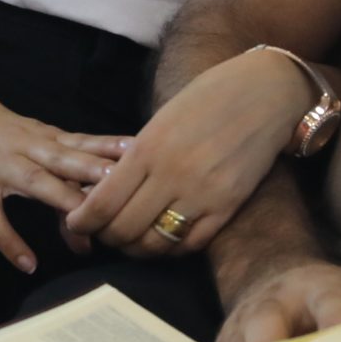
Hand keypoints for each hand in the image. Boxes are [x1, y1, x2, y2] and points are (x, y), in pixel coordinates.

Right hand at [0, 83, 122, 273]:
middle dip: (96, 175)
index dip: (111, 155)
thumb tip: (109, 187)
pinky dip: (9, 241)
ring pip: (37, 182)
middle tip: (127, 195)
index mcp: (45, 135)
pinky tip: (28, 263)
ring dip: (64, 200)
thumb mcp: (35, 134)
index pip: (83, 145)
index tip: (147, 165)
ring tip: (89, 225)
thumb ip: (68, 156)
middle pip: (66, 160)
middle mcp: (26, 148)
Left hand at [63, 48, 308, 259]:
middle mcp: (172, 176)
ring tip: (130, 240)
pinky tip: (163, 239)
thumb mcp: (160, 120)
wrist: (265, 92)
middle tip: (102, 232)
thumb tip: (104, 190)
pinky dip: (171, 248)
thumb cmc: (207, 98)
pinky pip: (190, 244)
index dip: (81, 221)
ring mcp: (203, 195)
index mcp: (148, 149)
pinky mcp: (228, 207)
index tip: (75, 222)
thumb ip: (135, 156)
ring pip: (155, 244)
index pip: (102, 203)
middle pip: (124, 229)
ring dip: (136, 248)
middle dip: (105, 236)